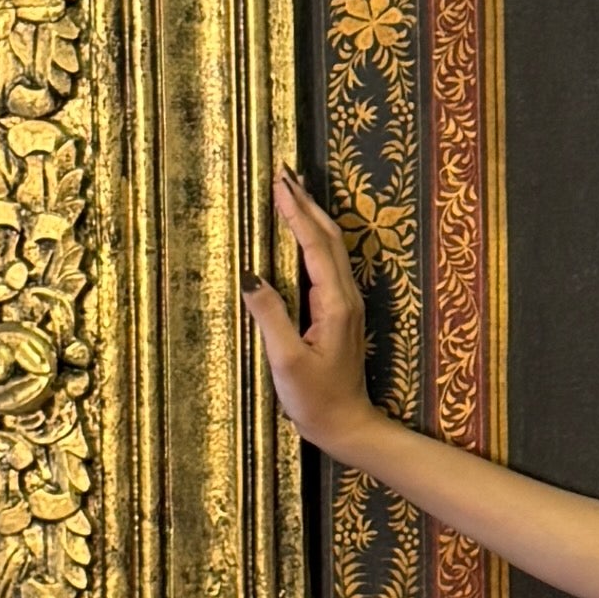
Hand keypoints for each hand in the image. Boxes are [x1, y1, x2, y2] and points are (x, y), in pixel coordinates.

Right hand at [245, 167, 386, 457]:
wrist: (347, 424)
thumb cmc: (316, 399)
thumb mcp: (287, 361)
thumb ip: (271, 317)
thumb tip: (251, 277)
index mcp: (335, 304)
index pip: (315, 246)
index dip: (296, 213)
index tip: (278, 184)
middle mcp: (346, 297)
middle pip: (329, 237)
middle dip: (306, 203)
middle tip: (283, 172)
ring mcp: (346, 303)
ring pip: (331, 247)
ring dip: (312, 216)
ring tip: (291, 191)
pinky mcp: (340, 312)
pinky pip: (328, 262)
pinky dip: (314, 238)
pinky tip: (301, 233)